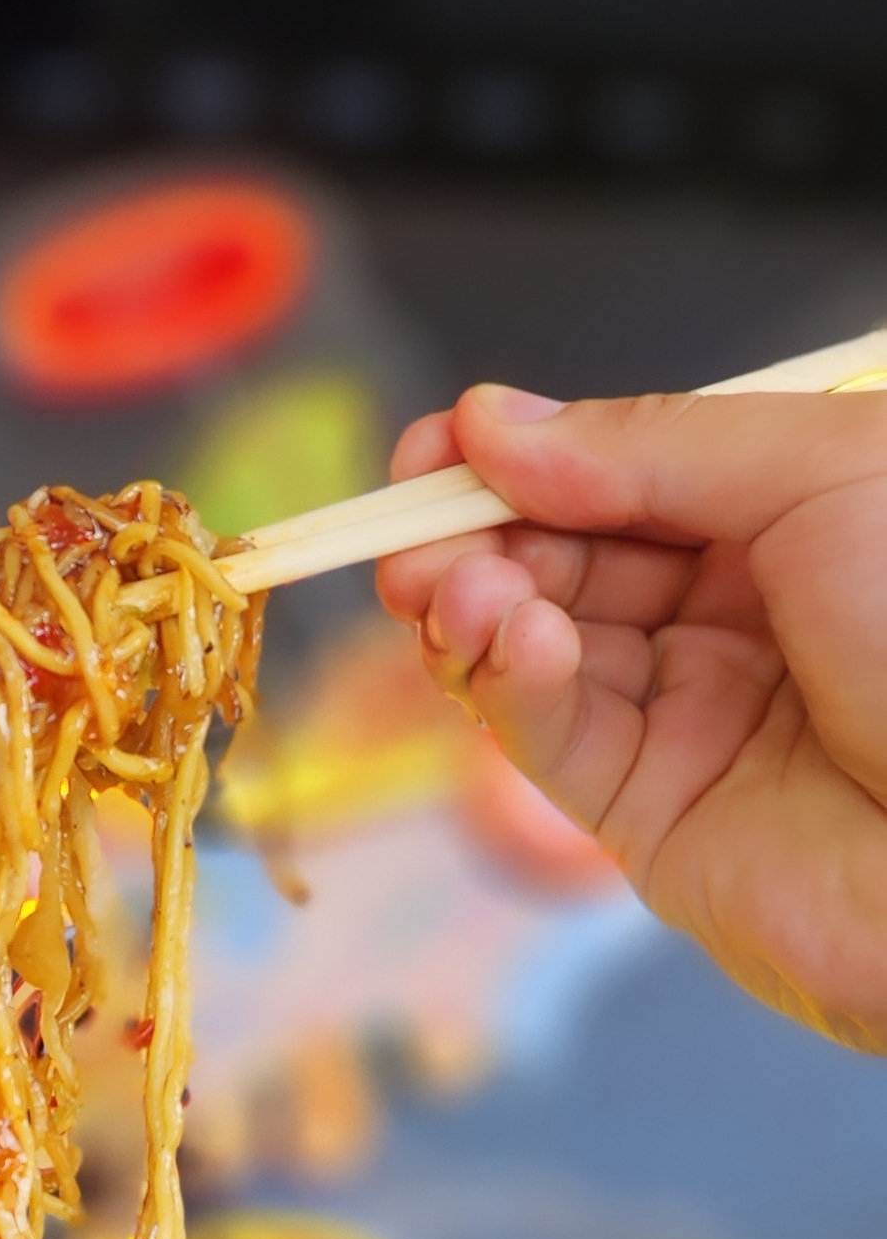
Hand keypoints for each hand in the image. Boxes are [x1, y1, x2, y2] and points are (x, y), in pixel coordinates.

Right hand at [378, 384, 886, 1050]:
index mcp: (786, 519)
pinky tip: (504, 637)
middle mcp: (731, 615)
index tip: (436, 448)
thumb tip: (500, 424)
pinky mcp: (646, 814)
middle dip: (472, 536)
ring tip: (453, 586)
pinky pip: (552, 736)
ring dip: (475, 608)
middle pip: (559, 560)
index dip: (520, 458)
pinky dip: (509, 681)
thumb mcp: (824, 472)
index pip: (618, 477)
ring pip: (536, 649)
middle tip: (413, 530)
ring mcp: (685, 715)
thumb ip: (652, 447)